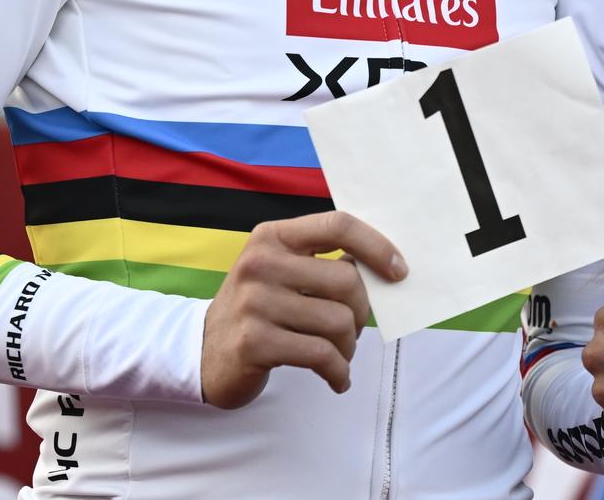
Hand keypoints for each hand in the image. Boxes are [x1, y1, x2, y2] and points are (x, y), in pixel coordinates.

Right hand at [200, 211, 404, 408]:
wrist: (204, 352)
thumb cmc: (259, 310)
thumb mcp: (282, 272)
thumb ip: (322, 263)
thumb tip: (384, 270)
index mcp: (273, 236)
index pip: (338, 224)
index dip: (377, 246)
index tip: (399, 271)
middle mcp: (260, 263)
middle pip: (346, 280)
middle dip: (361, 312)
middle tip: (352, 330)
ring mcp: (254, 302)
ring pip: (338, 321)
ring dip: (349, 347)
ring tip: (339, 356)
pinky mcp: (254, 341)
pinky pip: (321, 355)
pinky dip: (338, 371)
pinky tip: (336, 378)